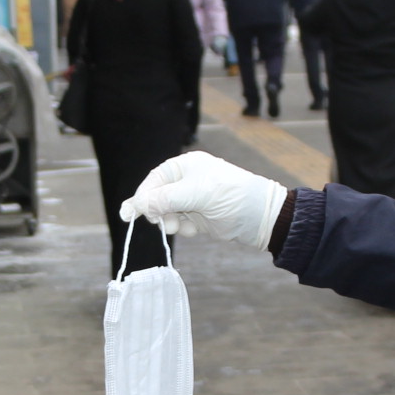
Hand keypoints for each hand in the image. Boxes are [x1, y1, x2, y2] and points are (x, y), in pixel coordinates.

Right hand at [120, 150, 288, 246]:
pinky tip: (196, 229)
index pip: (154, 179)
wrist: (262, 218)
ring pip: (167, 212)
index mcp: (186, 165)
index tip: (131, 214)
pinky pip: (180, 222)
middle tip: (162, 223)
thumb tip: (137, 206)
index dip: (143, 196)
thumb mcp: (197, 195)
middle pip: (158, 197)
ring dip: (171, 222)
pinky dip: (184, 228)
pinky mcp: (199, 215)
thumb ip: (165, 199)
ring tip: (182, 226)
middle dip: (159, 212)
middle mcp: (187, 180)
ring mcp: (193, 199)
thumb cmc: (232, 197)